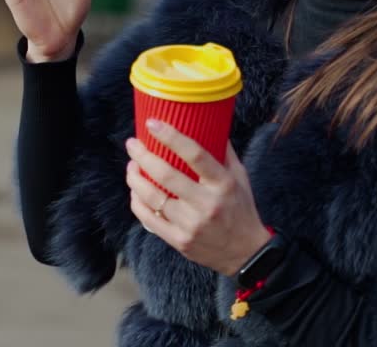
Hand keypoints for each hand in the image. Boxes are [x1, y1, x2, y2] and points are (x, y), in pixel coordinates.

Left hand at [125, 120, 270, 276]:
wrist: (245, 253)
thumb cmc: (241, 209)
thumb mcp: (240, 178)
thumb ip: (224, 152)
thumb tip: (209, 123)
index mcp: (223, 183)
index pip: (195, 154)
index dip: (171, 137)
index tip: (152, 124)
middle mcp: (206, 204)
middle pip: (166, 175)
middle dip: (143, 156)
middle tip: (132, 144)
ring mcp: (191, 224)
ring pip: (152, 197)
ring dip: (135, 178)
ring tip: (131, 166)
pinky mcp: (179, 241)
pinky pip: (148, 219)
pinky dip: (137, 202)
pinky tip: (135, 191)